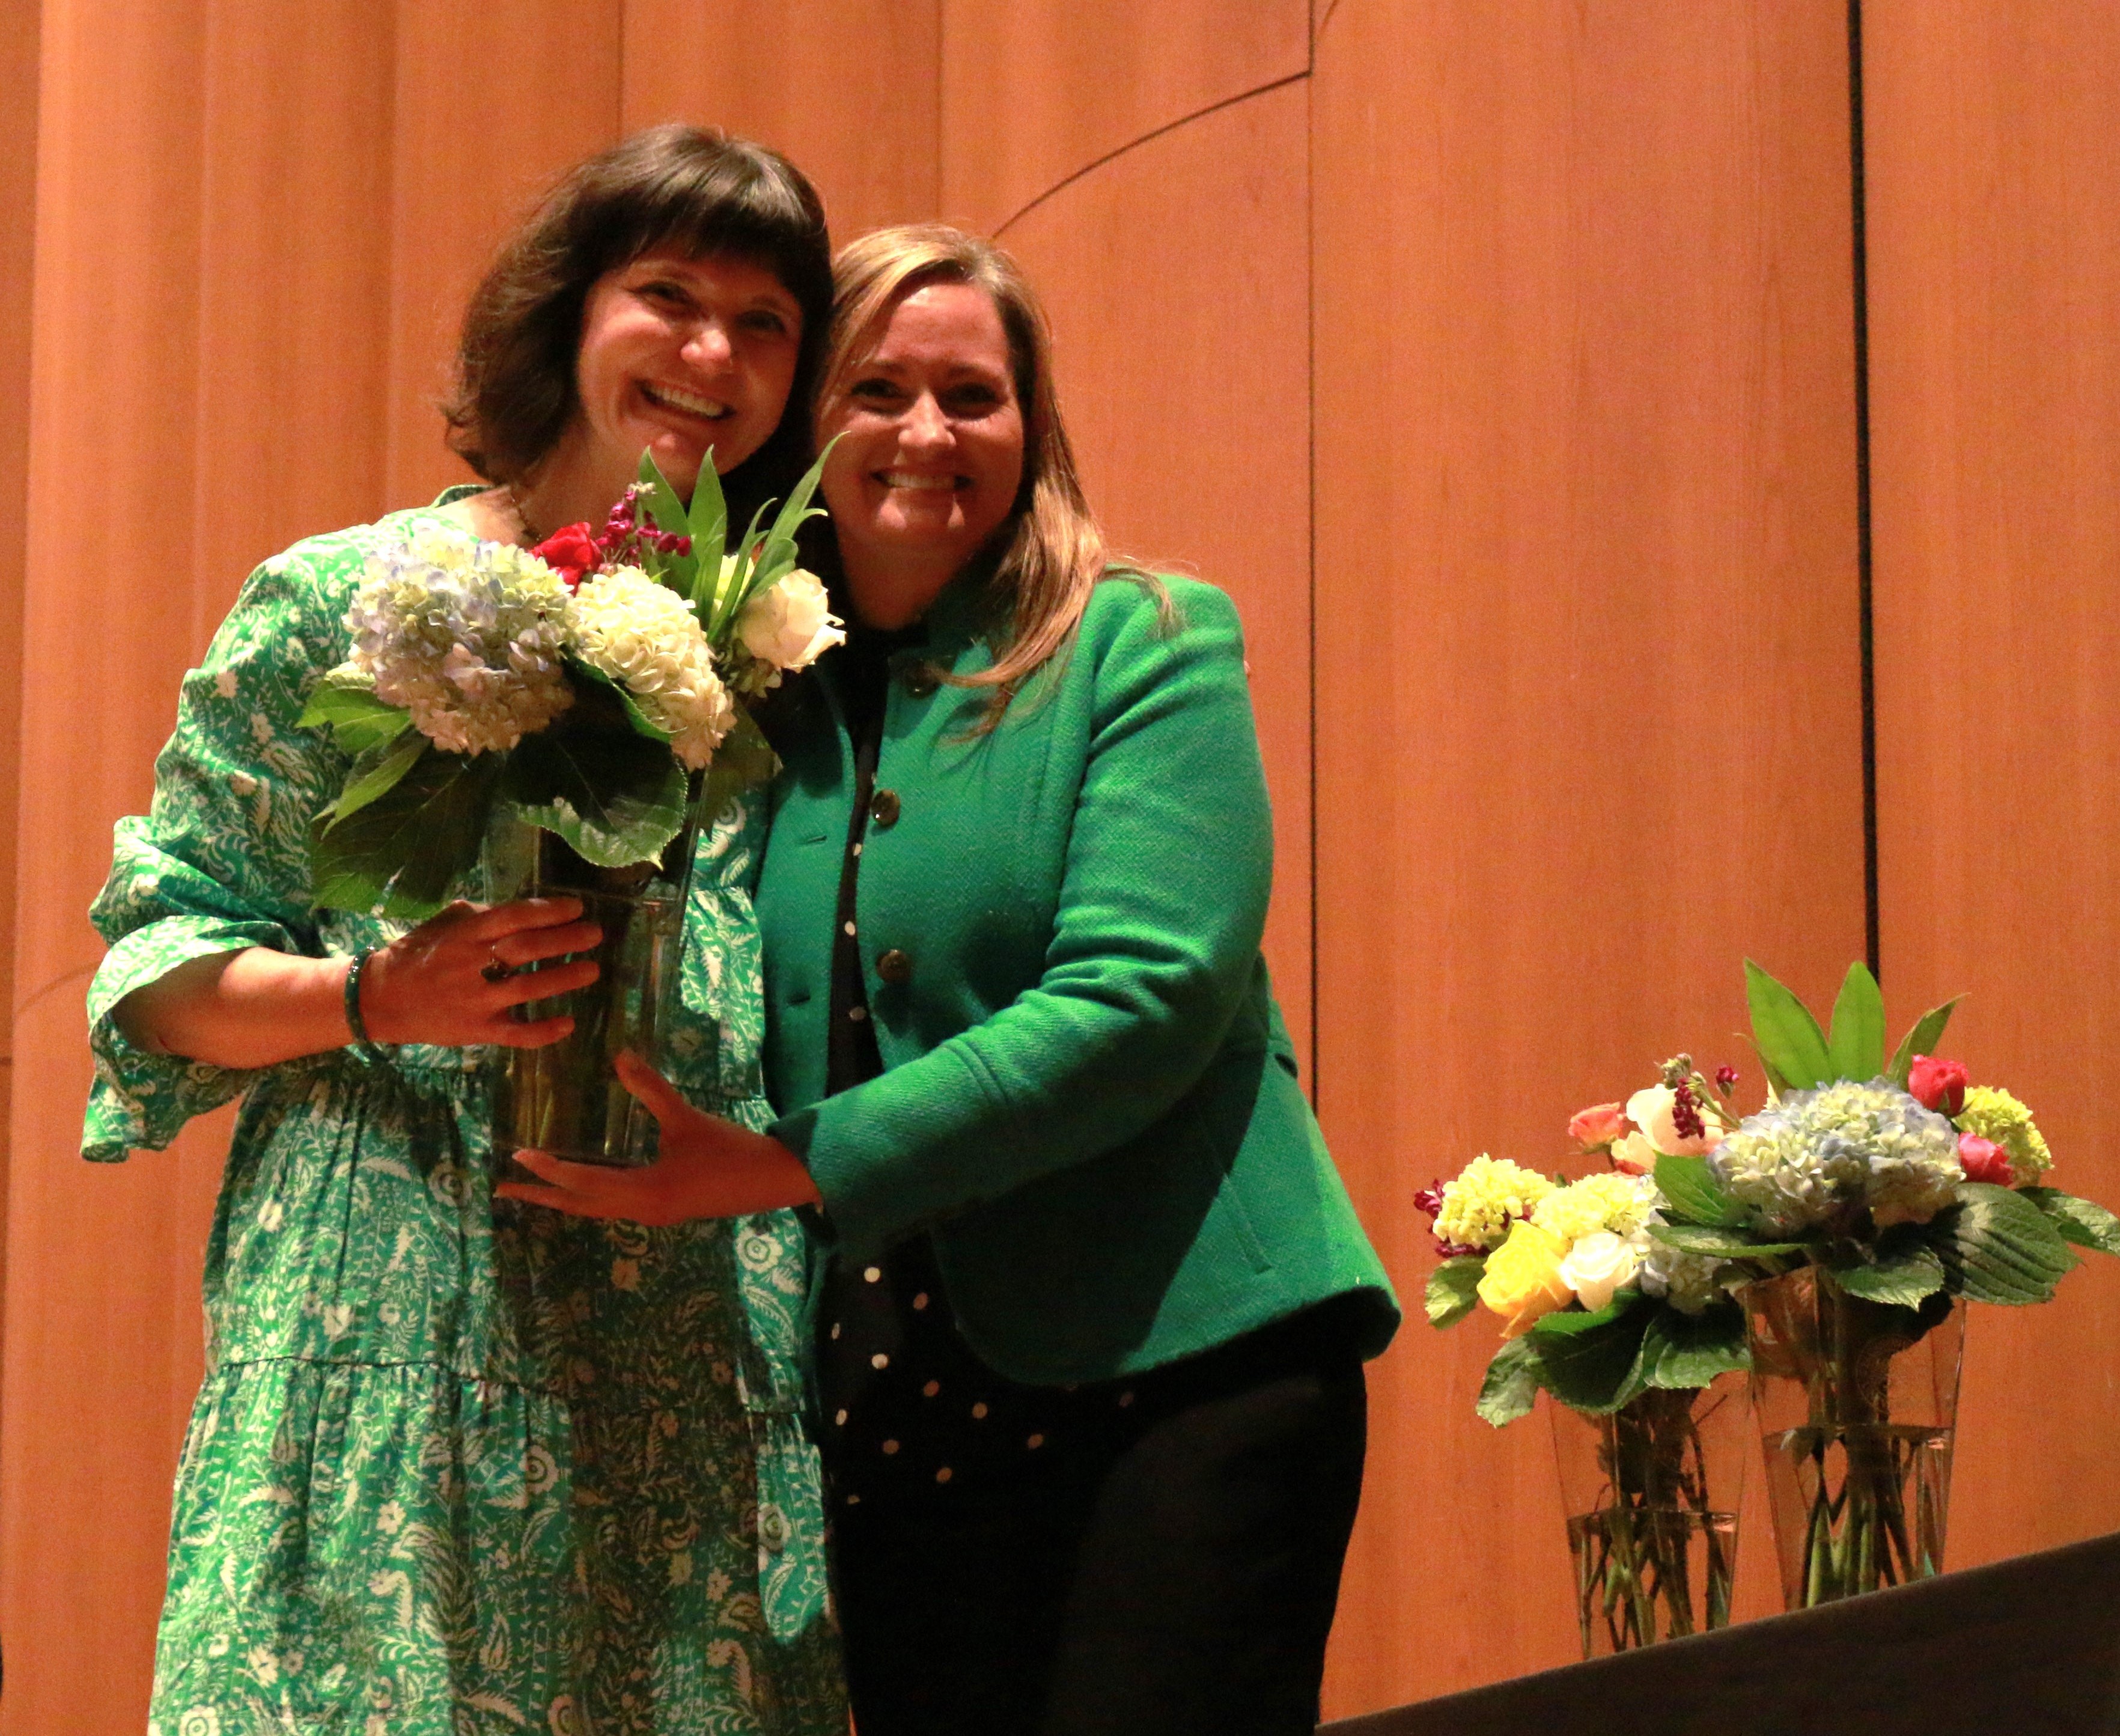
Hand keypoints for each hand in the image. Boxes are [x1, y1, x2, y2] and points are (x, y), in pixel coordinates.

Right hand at [360, 897, 603, 1049]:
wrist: (380, 999)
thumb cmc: (418, 954)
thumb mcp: (445, 924)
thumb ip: (481, 916)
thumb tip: (523, 911)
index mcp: (465, 935)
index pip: (513, 917)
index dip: (548, 911)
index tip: (578, 907)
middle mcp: (472, 965)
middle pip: (526, 949)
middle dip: (565, 940)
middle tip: (596, 934)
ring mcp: (475, 1001)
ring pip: (527, 989)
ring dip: (563, 979)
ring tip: (592, 970)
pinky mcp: (476, 1030)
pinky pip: (515, 1034)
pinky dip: (543, 1031)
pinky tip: (569, 1024)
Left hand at [496, 1052, 822, 1223]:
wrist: (773, 1180)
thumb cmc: (729, 1151)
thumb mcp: (687, 1119)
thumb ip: (650, 1090)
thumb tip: (620, 1056)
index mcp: (643, 1193)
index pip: (582, 1182)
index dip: (548, 1168)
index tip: (519, 1155)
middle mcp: (639, 1212)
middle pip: (579, 1206)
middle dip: (542, 1197)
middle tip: (503, 1190)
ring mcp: (651, 1215)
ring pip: (594, 1210)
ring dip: (563, 1198)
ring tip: (533, 1189)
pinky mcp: (662, 1211)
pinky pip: (612, 1207)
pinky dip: (589, 1197)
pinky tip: (583, 1185)